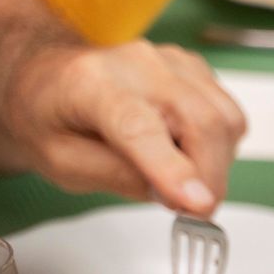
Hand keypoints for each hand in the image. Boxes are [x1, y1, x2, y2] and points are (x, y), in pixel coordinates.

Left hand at [3, 41, 246, 215]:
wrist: (46, 73)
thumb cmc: (48, 116)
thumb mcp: (60, 164)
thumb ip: (117, 177)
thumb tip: (172, 193)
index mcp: (91, 84)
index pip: (141, 128)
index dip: (172, 169)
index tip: (198, 206)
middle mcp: (138, 63)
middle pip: (202, 122)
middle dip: (210, 177)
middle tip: (193, 212)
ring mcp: (172, 61)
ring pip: (225, 119)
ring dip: (215, 163)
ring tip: (179, 175)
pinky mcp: (194, 68)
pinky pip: (227, 114)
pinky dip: (218, 144)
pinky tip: (185, 149)